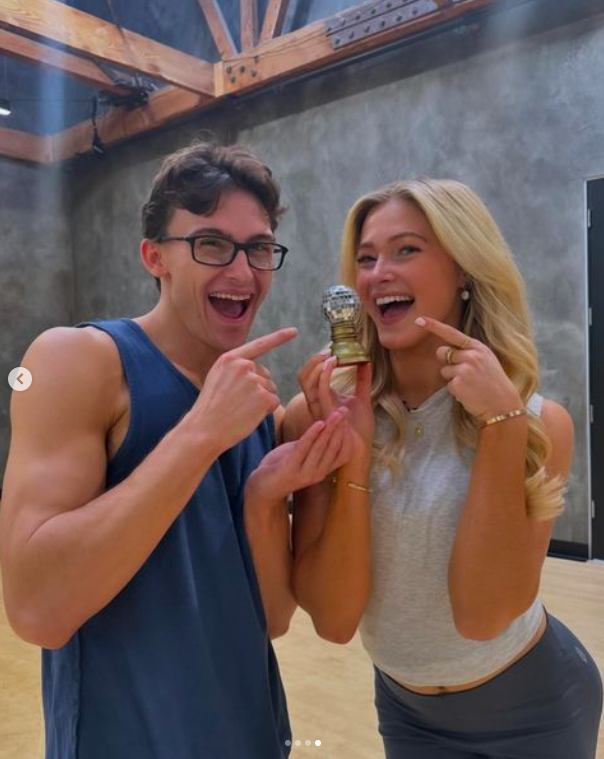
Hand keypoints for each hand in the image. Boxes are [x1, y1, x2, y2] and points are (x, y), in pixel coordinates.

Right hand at [189, 328, 297, 452]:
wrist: (204, 429)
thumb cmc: (211, 409)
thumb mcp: (217, 379)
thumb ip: (236, 369)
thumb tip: (261, 372)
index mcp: (230, 359)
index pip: (259, 345)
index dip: (279, 337)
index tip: (294, 331)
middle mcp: (243, 365)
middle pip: (265, 375)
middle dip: (258, 389)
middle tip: (237, 403)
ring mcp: (254, 380)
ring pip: (270, 389)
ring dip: (261, 401)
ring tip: (240, 410)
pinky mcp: (263, 397)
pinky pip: (274, 402)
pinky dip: (266, 411)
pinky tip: (248, 416)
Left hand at [245, 410, 353, 503]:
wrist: (262, 489)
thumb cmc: (282, 467)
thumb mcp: (301, 454)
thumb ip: (314, 443)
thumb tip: (325, 423)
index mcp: (324, 470)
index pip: (342, 452)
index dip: (346, 434)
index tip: (347, 416)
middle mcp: (318, 473)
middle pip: (333, 447)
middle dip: (339, 427)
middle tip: (344, 410)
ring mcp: (305, 473)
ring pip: (321, 447)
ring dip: (329, 429)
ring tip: (335, 414)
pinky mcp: (290, 470)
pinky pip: (303, 449)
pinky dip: (312, 435)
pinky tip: (318, 424)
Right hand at [298, 352, 374, 461]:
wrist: (361, 449)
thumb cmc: (359, 429)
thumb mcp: (361, 398)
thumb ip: (362, 380)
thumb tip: (366, 362)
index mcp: (322, 398)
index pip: (311, 375)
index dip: (317, 361)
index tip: (334, 349)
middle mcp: (316, 402)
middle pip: (303, 375)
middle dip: (313, 359)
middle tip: (330, 350)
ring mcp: (319, 407)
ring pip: (306, 380)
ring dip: (318, 364)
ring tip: (332, 355)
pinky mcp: (326, 411)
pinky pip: (319, 389)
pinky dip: (325, 373)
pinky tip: (334, 363)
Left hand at [416, 317, 522, 421]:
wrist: (503, 404)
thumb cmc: (493, 382)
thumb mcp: (486, 359)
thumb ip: (469, 352)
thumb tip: (445, 351)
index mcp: (477, 347)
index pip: (452, 333)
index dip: (434, 326)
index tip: (419, 320)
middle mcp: (470, 355)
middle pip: (442, 352)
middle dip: (446, 361)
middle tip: (463, 372)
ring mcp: (464, 369)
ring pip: (443, 370)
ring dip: (452, 378)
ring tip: (470, 384)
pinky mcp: (457, 384)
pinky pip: (447, 384)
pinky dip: (455, 390)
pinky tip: (469, 392)